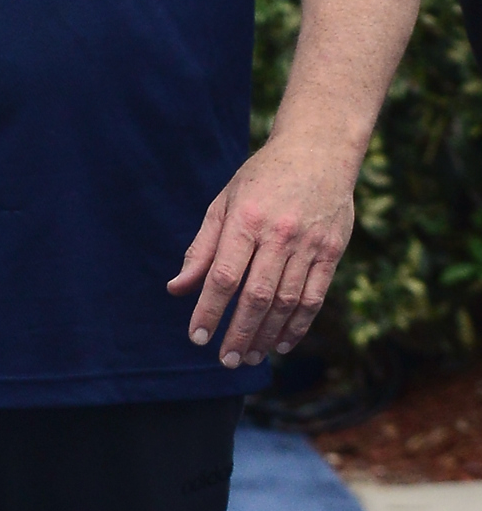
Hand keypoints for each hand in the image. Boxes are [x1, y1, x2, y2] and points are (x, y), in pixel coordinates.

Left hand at [167, 130, 357, 365]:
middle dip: (239, 333)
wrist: (319, 150)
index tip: (197, 337)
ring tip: (250, 356)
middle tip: (226, 360)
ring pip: (287, 302)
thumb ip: (201, 249)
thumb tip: (177, 289)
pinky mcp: (333, 250)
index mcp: (246, 220)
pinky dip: (298, 324)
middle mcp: (279, 234)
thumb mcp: (223, 204)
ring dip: (267, 334)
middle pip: (257, 296)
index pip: (223, 277)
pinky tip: (281, 342)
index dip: (209, 311)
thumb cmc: (261, 179)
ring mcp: (310, 244)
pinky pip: (314, 296)